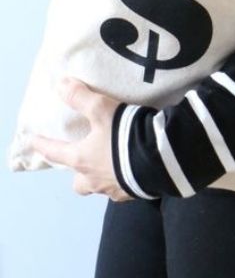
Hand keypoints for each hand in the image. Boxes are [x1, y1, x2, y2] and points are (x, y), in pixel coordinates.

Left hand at [31, 79, 130, 200]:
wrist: (158, 158)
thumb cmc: (124, 135)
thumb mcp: (102, 110)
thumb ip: (81, 97)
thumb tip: (60, 84)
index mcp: (82, 159)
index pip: (55, 153)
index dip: (42, 145)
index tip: (32, 141)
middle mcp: (93, 178)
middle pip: (78, 183)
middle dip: (78, 174)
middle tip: (84, 160)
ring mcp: (113, 189)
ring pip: (99, 187)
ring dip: (100, 178)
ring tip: (111, 164)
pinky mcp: (132, 193)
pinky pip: (121, 190)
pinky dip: (122, 181)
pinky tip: (132, 170)